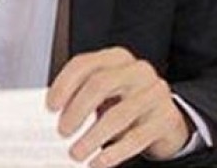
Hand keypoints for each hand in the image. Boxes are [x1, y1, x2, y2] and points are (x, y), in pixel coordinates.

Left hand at [47, 47, 190, 167]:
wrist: (165, 118)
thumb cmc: (125, 102)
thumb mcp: (104, 93)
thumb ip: (81, 96)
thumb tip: (54, 115)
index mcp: (116, 58)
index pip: (84, 64)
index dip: (64, 84)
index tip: (50, 106)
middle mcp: (137, 70)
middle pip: (100, 84)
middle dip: (77, 110)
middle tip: (62, 131)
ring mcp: (155, 93)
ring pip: (118, 115)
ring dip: (92, 137)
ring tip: (76, 153)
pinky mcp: (166, 119)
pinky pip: (136, 138)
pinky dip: (114, 153)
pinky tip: (99, 161)